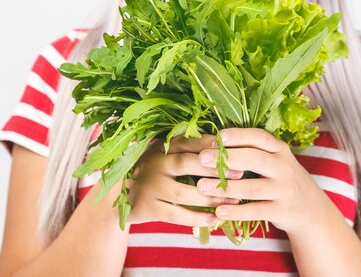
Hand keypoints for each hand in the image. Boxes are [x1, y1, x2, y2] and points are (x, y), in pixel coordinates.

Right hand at [123, 134, 243, 226]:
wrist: (120, 196)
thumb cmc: (154, 172)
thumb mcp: (166, 154)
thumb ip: (189, 149)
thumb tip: (227, 145)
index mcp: (164, 147)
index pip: (190, 142)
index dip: (212, 145)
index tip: (236, 149)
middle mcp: (156, 164)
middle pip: (187, 164)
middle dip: (215, 170)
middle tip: (239, 175)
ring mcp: (151, 186)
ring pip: (184, 193)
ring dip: (210, 198)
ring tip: (232, 201)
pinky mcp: (148, 208)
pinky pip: (176, 215)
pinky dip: (196, 218)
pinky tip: (214, 219)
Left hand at [195, 127, 339, 234]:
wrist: (309, 208)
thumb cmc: (280, 178)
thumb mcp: (274, 159)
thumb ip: (251, 150)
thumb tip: (213, 141)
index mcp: (280, 149)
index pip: (260, 137)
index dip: (239, 135)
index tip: (218, 136)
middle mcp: (284, 167)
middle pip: (255, 159)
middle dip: (227, 158)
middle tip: (201, 158)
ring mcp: (284, 189)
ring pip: (253, 187)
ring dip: (225, 187)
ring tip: (201, 186)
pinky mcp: (282, 210)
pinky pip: (256, 210)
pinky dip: (236, 212)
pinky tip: (218, 211)